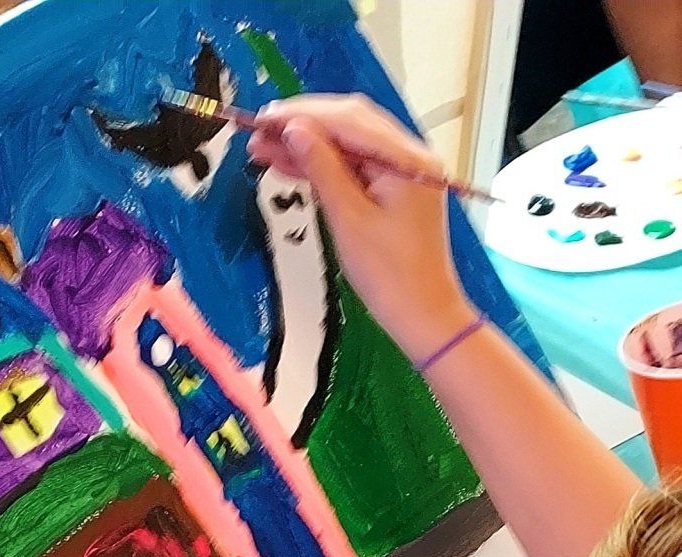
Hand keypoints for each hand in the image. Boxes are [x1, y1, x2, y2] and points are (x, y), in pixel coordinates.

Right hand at [248, 94, 477, 362]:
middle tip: (259, 131)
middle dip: (302, 125)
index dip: (303, 115)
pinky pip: (355, 167)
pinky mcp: (394, 190)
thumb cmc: (391, 277)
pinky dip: (324, 166)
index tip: (265, 118)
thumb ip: (322, 167)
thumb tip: (295, 130)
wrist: (422, 316)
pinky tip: (289, 164)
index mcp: (408, 160)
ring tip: (263, 148)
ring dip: (307, 145)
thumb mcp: (348, 218)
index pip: (349, 119)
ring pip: (348, 145)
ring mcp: (404, 172)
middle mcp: (411, 157)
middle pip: (349, 123)